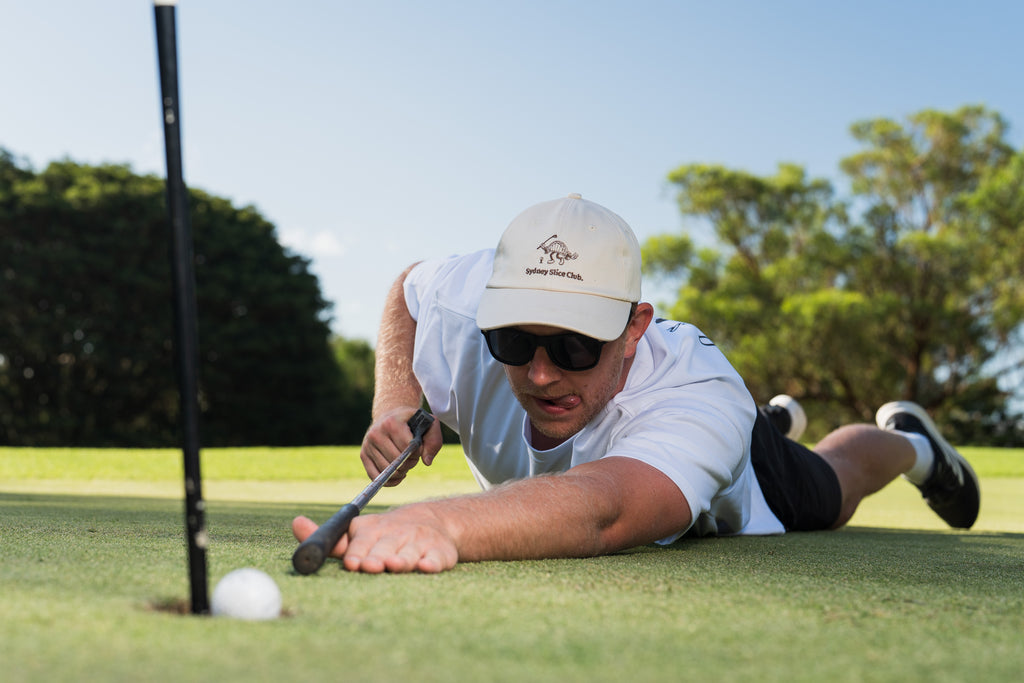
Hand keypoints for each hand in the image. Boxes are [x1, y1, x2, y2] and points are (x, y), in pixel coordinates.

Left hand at [291, 505, 457, 573]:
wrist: (431, 523)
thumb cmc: (384, 537)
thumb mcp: (358, 535)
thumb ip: (330, 538)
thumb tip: (295, 523)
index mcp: (373, 531)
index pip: (363, 541)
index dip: (358, 552)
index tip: (352, 562)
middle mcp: (396, 534)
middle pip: (385, 548)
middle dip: (378, 557)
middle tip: (370, 566)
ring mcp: (419, 543)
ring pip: (409, 554)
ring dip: (403, 560)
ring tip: (395, 566)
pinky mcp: (440, 553)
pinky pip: (437, 559)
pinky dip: (432, 563)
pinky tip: (426, 566)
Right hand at [360, 408, 442, 484]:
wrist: (390, 416)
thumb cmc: (412, 422)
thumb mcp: (429, 423)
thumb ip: (434, 439)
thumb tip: (426, 461)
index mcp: (391, 423)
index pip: (407, 447)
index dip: (417, 452)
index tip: (419, 448)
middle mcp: (376, 433)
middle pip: (397, 461)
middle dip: (410, 463)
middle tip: (413, 457)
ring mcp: (367, 445)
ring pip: (387, 471)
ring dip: (401, 472)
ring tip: (406, 464)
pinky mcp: (363, 455)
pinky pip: (375, 477)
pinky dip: (390, 481)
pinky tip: (398, 475)